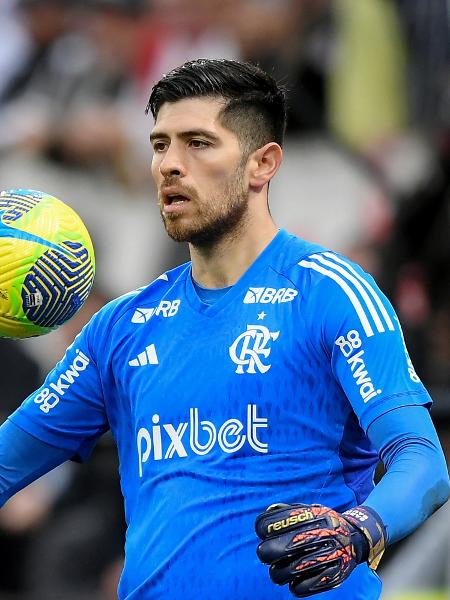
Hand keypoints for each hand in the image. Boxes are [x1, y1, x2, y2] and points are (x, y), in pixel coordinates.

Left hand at [255, 503, 384, 596]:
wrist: (354, 539)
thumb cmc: (323, 523)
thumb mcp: (308, 510)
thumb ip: (285, 512)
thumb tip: (263, 520)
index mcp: (308, 516)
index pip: (270, 524)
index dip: (264, 527)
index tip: (265, 531)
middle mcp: (316, 535)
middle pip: (272, 550)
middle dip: (265, 553)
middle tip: (266, 553)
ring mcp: (323, 557)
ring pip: (282, 573)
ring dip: (277, 572)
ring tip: (280, 568)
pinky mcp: (330, 577)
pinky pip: (299, 588)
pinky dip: (295, 584)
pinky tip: (297, 577)